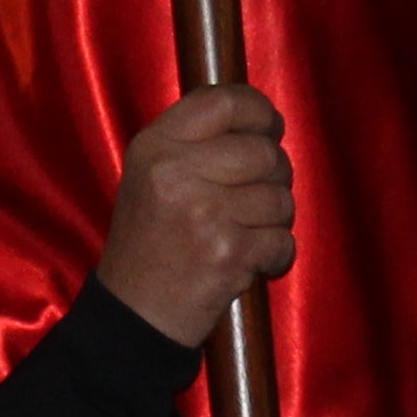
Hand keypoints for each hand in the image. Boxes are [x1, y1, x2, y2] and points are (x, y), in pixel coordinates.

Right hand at [101, 83, 294, 344]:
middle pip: (264, 151)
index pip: (224, 101)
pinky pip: (282, 240)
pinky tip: (250, 262)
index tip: (269, 129)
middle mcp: (175, 171)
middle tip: (255, 201)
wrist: (133, 316)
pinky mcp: (227, 252)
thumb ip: (195, 144)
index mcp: (154, 146)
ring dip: (275, 221)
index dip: (259, 111)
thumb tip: (261, 121)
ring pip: (280, 197)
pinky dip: (275, 256)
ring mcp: (203, 212)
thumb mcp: (150, 177)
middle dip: (274, 178)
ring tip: (245, 235)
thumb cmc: (148, 245)